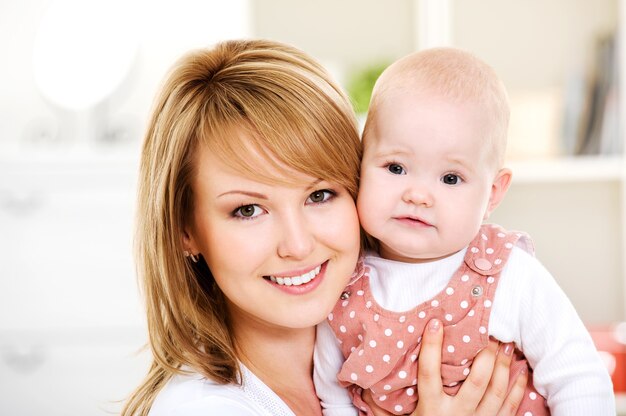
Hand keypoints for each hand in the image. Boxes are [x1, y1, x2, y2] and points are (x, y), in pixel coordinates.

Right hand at [362, 319, 526, 415]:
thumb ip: (384, 410)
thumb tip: (364, 391)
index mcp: (431, 410)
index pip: (430, 373)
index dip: (432, 348)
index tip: (435, 322)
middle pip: (477, 381)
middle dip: (484, 354)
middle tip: (487, 332)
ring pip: (496, 390)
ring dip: (503, 366)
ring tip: (504, 345)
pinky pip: (510, 406)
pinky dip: (517, 387)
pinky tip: (520, 370)